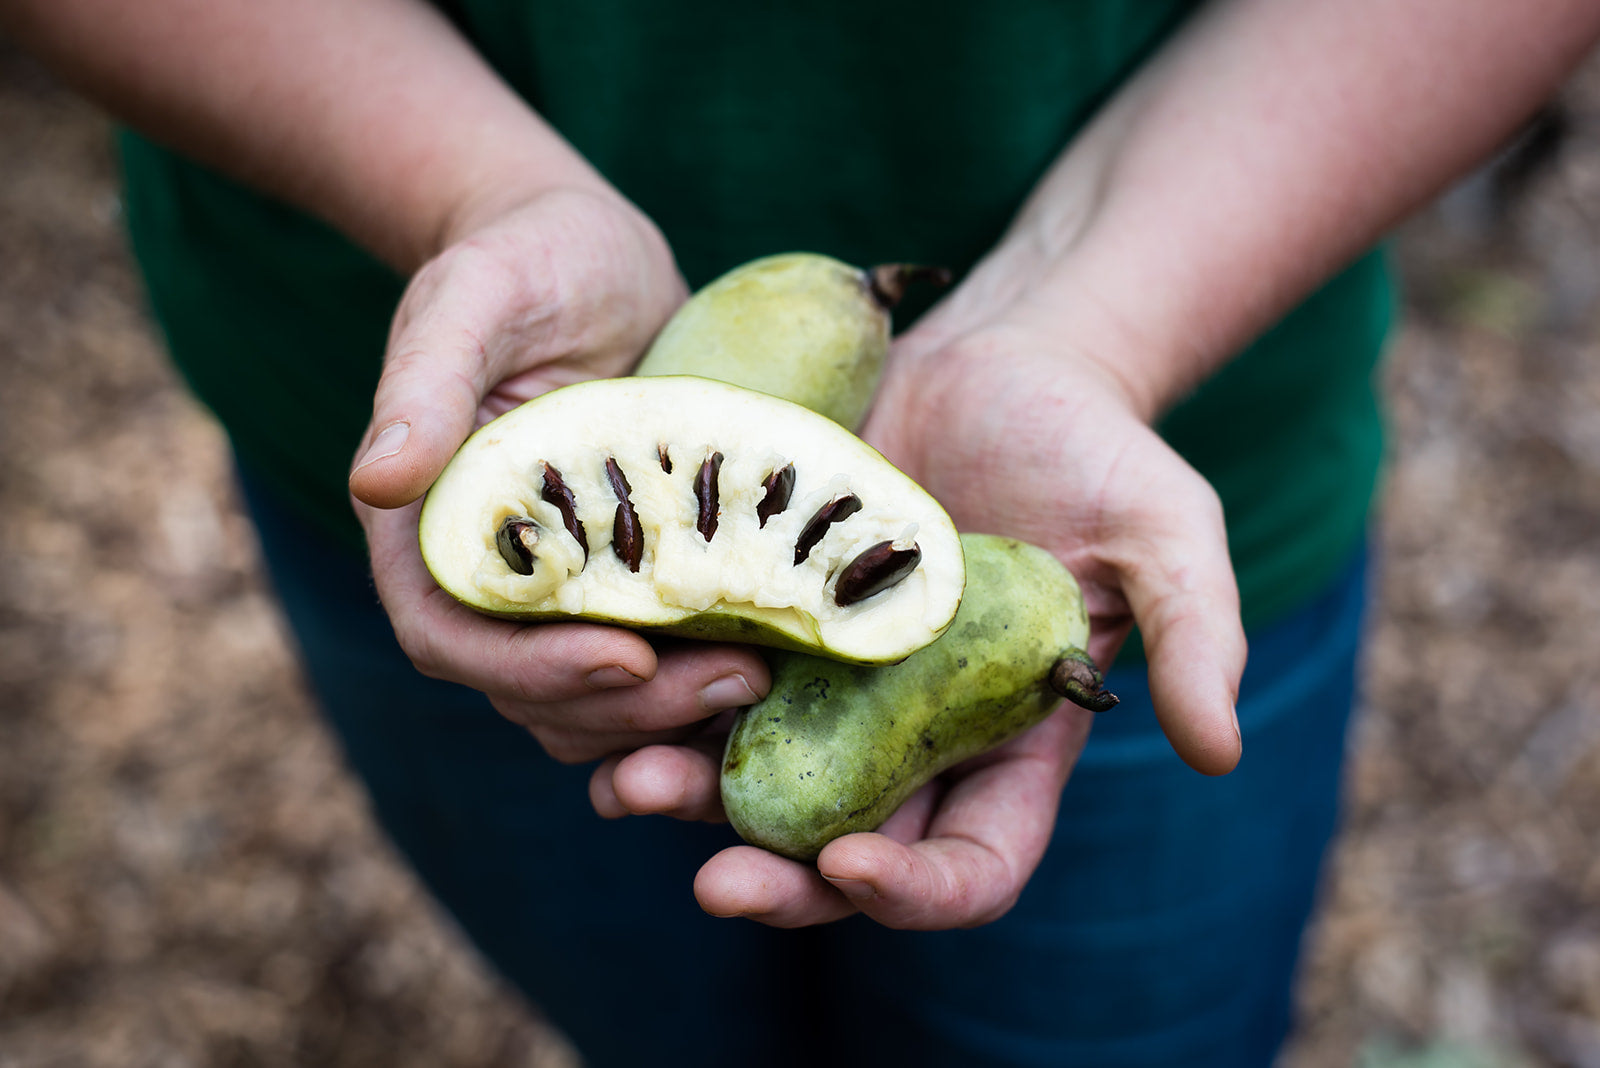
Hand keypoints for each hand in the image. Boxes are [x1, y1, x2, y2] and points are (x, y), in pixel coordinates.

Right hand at [348, 189, 770, 762]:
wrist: (594, 256)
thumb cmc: (527, 259)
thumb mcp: (478, 297)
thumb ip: (425, 381)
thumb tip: (376, 480)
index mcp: (431, 526)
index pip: (451, 637)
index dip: (529, 669)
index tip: (626, 659)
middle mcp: (489, 575)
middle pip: (531, 691)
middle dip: (627, 707)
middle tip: (734, 681)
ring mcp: (561, 587)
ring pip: (593, 700)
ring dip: (670, 711)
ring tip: (761, 675)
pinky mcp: (628, 582)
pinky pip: (653, 664)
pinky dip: (699, 679)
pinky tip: (774, 659)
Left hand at [591, 251, 1245, 927]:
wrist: (992, 356)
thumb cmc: (1091, 444)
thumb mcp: (1165, 530)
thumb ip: (1195, 632)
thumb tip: (1221, 751)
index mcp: (1005, 742)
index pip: (972, 861)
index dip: (918, 888)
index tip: (857, 863)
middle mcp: (906, 735)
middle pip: (841, 850)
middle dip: (782, 881)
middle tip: (718, 882)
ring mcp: (824, 681)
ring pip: (749, 779)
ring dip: (689, 801)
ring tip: (631, 783)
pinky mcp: (758, 613)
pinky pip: (692, 684)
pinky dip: (645, 705)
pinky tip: (599, 698)